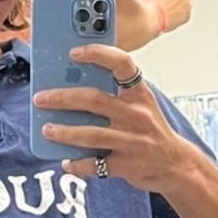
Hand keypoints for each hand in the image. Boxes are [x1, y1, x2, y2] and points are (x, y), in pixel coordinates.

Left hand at [34, 43, 187, 190]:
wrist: (176, 165)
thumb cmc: (150, 130)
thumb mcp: (141, 105)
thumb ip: (115, 94)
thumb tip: (71, 84)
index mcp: (140, 94)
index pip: (122, 64)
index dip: (97, 54)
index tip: (73, 53)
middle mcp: (138, 115)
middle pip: (94, 100)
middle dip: (63, 98)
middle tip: (41, 98)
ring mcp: (133, 141)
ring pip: (90, 134)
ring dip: (64, 132)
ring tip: (46, 129)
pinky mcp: (128, 165)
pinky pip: (95, 165)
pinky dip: (78, 164)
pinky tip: (66, 162)